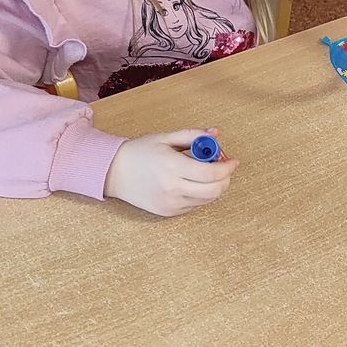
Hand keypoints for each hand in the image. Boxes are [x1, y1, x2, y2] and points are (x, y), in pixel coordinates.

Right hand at [101, 128, 236, 216]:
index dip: (227, 167)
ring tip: (204, 173)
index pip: (211, 173)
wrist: (113, 172)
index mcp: (172, 166)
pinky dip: (199, 194)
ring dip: (213, 187)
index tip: (233, 161)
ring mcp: (170, 203)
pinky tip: (190, 183)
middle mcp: (172, 188)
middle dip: (225, 179)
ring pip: (206, 199)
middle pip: (214, 190)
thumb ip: (192, 135)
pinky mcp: (168, 212)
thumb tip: (215, 134)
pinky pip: (194, 205)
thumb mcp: (165, 138)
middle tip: (223, 168)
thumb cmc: (139, 152)